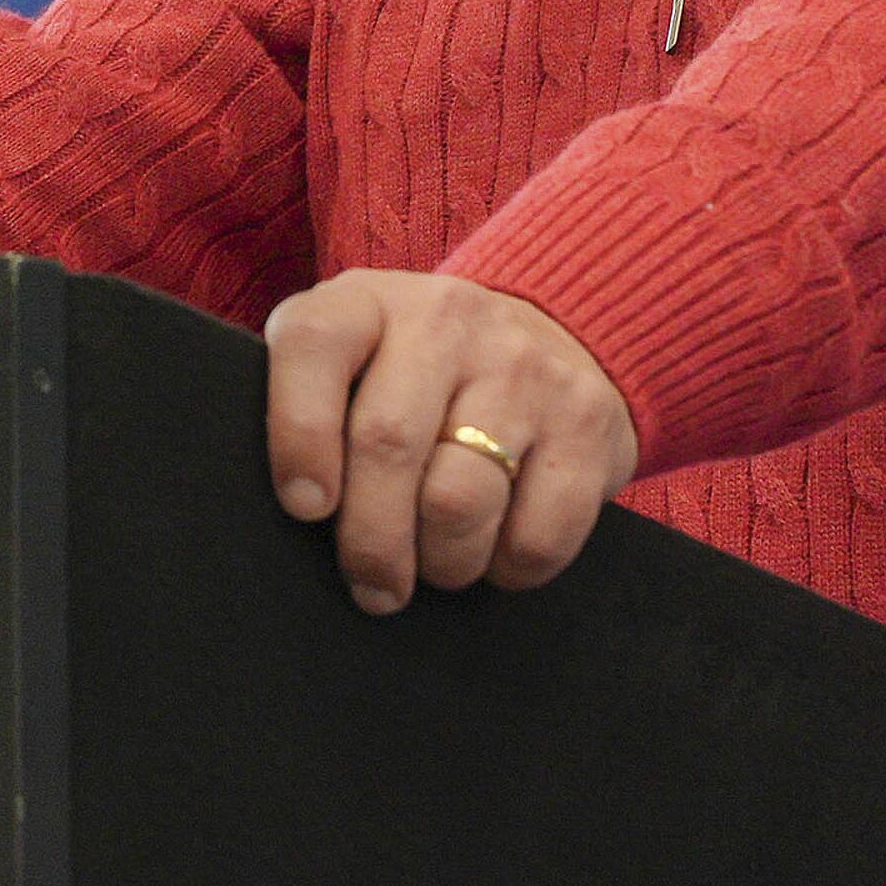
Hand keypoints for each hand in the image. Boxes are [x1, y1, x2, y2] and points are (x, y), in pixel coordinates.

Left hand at [261, 271, 638, 613]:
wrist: (557, 333)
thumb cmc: (418, 375)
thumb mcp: (356, 358)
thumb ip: (313, 407)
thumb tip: (297, 514)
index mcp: (369, 301)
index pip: (314, 344)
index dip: (299, 433)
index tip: (304, 506)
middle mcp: (447, 321)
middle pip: (388, 444)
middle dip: (370, 540)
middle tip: (372, 584)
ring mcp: (523, 369)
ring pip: (459, 502)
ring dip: (440, 562)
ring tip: (435, 564)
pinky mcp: (587, 423)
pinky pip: (536, 536)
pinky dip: (507, 569)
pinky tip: (496, 549)